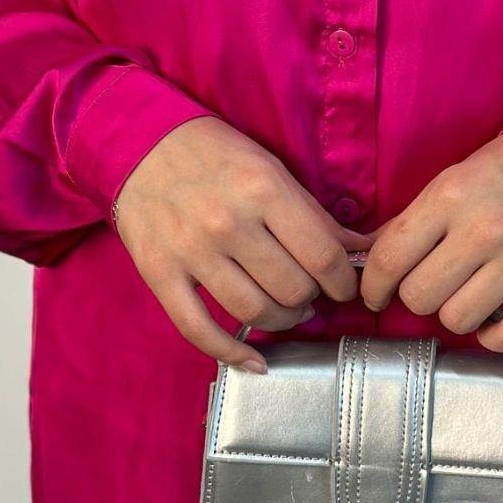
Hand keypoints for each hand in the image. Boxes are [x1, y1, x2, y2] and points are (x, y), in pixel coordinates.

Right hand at [112, 118, 372, 371]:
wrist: (139, 142)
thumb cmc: (214, 153)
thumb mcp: (271, 169)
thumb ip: (315, 215)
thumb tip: (364, 250)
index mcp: (263, 189)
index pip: (323, 257)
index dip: (344, 282)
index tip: (344, 286)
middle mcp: (228, 222)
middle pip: (292, 288)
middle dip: (312, 298)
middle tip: (309, 291)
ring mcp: (191, 251)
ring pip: (254, 311)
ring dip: (282, 321)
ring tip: (287, 311)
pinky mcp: (159, 273)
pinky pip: (199, 329)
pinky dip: (232, 353)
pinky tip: (255, 361)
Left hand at [359, 131, 502, 350]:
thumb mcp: (452, 179)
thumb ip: (412, 220)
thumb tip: (368, 256)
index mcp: (449, 198)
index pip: (389, 260)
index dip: (373, 285)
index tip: (377, 292)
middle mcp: (483, 231)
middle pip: (419, 297)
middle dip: (415, 296)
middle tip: (429, 285)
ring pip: (457, 320)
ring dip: (453, 314)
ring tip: (463, 296)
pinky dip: (492, 339)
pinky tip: (490, 322)